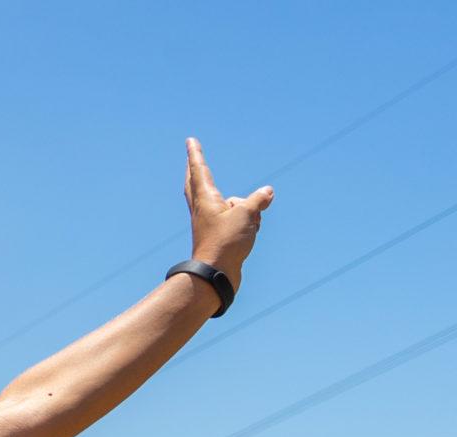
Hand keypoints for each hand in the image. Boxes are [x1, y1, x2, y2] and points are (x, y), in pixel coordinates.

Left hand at [184, 136, 273, 277]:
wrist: (217, 273)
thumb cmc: (227, 242)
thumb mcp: (248, 214)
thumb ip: (258, 199)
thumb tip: (267, 191)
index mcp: (205, 199)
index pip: (199, 170)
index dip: (196, 154)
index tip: (190, 140)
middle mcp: (202, 209)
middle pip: (198, 184)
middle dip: (197, 170)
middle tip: (192, 158)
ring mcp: (208, 222)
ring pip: (230, 204)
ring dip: (244, 208)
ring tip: (249, 226)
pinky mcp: (217, 235)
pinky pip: (238, 220)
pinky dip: (248, 222)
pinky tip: (250, 235)